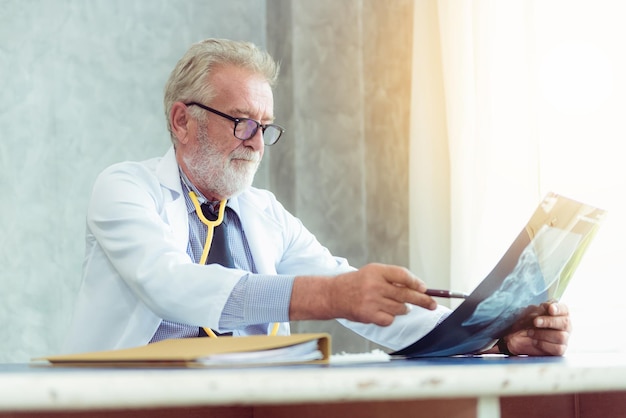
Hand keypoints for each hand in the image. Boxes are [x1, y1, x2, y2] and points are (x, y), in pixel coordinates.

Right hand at [290, 263, 436, 325]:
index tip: (424, 288)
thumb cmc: (356, 283)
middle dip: (423, 300)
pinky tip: (382, 312)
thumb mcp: (372, 272)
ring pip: (400, 308)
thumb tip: (418, 288)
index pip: (403, 275)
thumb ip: (393, 278)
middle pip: (406, 294)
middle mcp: (374, 285)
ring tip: (396, 305)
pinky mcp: (369, 315)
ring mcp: (371, 301)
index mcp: (377, 271)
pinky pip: (390, 319)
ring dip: (403, 309)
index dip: (416, 282)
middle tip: (432, 304)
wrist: (334, 295)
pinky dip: (390, 317)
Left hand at [502, 302, 570, 355]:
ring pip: (561, 336)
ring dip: (543, 334)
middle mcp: (565, 326)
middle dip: (549, 322)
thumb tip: (547, 307)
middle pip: (565, 323)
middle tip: (535, 322)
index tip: (550, 309)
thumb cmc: (527, 321)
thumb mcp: (530, 312)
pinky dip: (544, 344)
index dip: (558, 309)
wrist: (516, 337)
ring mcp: (564, 338)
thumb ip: (540, 309)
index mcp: (560, 313)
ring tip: (530, 332)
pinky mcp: (560, 350)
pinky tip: (534, 341)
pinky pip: (557, 349)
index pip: (564, 309)